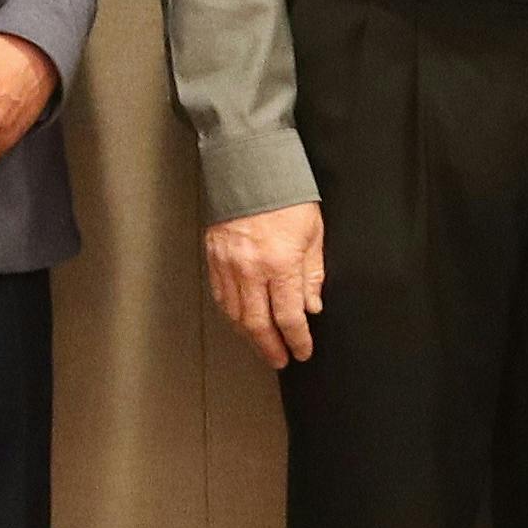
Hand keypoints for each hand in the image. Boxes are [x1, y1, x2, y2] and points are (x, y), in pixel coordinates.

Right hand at [206, 202, 327, 367]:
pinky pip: (221, 297)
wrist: (250, 167)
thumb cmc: (287, 196)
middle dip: (271, 347)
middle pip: (258, 324)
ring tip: (263, 346)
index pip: (289, 316)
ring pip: (236, 314)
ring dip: (250, 336)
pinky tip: (241, 322)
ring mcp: (228, 265)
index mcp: (280, 263)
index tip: (303, 351)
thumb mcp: (313, 234)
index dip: (297, 339)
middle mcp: (251, 270)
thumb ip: (312, 274)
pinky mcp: (214, 258)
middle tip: (280, 360)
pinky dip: (232, 315)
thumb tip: (312, 306)